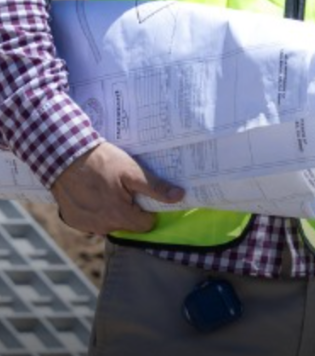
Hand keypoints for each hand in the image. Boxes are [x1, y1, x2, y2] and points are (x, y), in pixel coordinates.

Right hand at [50, 142, 182, 236]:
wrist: (65, 158)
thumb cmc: (102, 162)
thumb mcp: (132, 171)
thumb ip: (155, 188)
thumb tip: (179, 196)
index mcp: (119, 216)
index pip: (146, 226)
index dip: (148, 211)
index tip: (143, 197)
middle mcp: (102, 227)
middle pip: (127, 226)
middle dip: (130, 211)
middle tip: (124, 190)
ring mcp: (86, 225)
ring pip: (109, 225)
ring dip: (112, 212)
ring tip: (108, 190)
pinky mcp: (73, 221)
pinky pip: (92, 222)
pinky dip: (96, 212)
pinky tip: (93, 195)